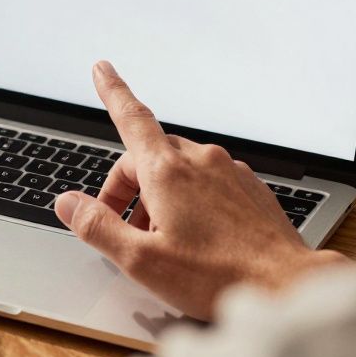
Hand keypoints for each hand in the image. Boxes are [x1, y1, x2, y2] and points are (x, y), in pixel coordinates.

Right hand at [55, 61, 348, 319]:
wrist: (287, 286)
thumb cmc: (218, 276)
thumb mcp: (141, 260)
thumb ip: (98, 227)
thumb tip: (67, 203)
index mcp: (169, 172)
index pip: (131, 117)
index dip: (112, 91)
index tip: (102, 70)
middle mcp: (201, 161)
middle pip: (147, 155)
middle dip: (125, 186)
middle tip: (121, 229)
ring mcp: (229, 172)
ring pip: (178, 169)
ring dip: (158, 196)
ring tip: (161, 242)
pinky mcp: (249, 189)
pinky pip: (207, 182)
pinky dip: (189, 201)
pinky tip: (195, 240)